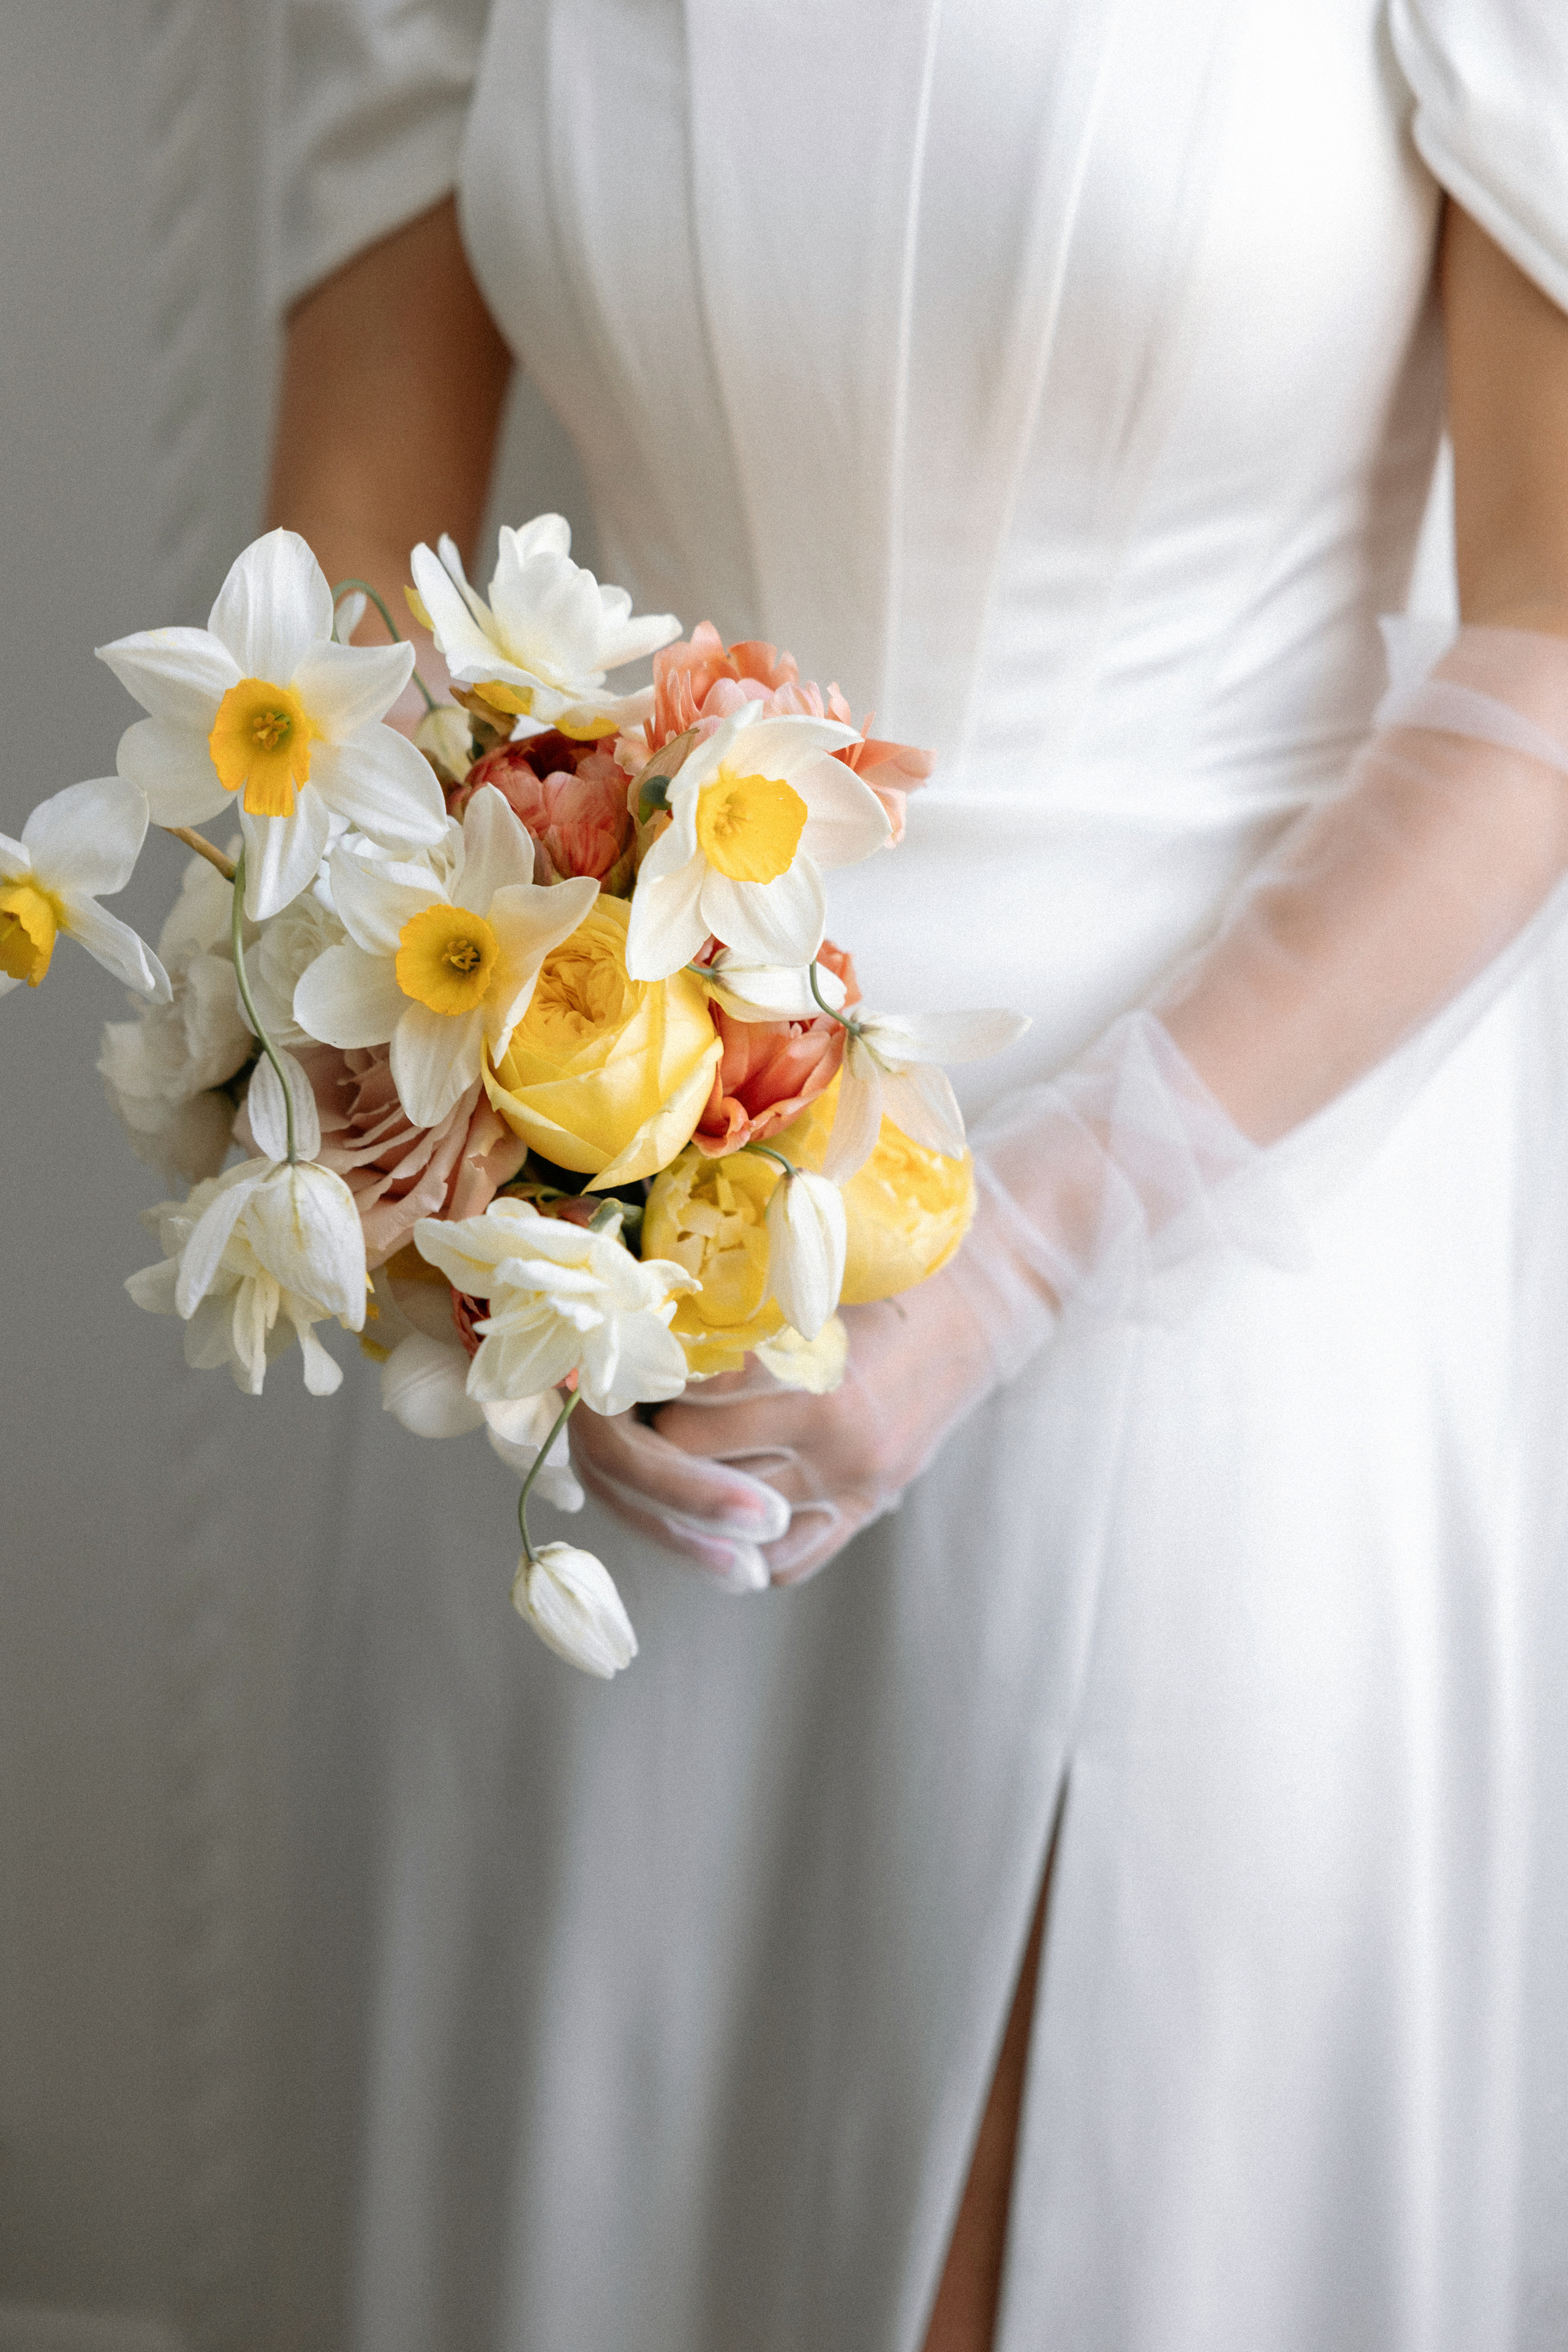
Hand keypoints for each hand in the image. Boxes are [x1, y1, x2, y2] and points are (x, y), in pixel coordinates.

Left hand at [570, 1247, 1006, 1587]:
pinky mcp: (869, 1508)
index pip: (687, 1399)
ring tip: (664, 1443)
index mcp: (819, 1379)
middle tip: (632, 1397)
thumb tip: (644, 1316)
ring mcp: (854, 1485)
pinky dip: (741, 1544)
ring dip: (685, 1484)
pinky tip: (717, 1504)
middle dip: (653, 1428)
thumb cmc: (894, 1267)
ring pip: (727, 1523)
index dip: (645, 1373)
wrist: (992, 1297)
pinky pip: (785, 1562)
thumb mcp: (818, 1270)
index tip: (627, 1349)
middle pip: (691, 1460)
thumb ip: (741, 1301)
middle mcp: (836, 1445)